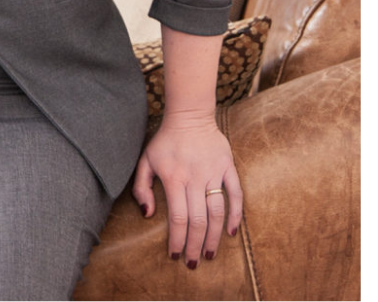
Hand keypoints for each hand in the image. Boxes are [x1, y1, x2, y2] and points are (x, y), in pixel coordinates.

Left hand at [132, 113, 242, 267]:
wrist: (189, 115)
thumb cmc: (165, 141)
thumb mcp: (145, 160)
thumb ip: (141, 188)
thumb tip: (147, 215)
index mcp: (173, 177)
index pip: (178, 218)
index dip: (178, 240)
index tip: (175, 255)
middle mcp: (194, 177)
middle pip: (198, 220)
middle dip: (195, 246)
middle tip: (193, 263)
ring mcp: (212, 172)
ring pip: (216, 212)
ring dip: (214, 237)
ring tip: (209, 254)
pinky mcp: (227, 166)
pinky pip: (235, 194)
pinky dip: (235, 215)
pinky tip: (231, 232)